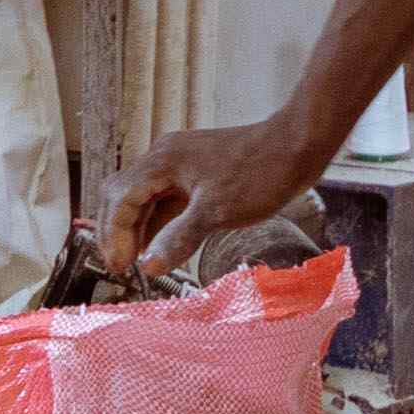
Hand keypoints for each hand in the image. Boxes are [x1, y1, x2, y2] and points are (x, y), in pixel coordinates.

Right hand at [104, 116, 326, 280]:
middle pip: (124, 194)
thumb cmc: (260, 174)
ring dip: (137, 227)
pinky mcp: (196, 172)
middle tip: (121, 265)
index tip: (120, 267)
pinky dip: (158, 220)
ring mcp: (180, 163)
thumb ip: (178, 238)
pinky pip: (166, 197)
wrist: (298, 146)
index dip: (115, 236)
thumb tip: (149, 267)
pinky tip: (161, 243)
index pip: (121, 199)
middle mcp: (165, 157)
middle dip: (117, 230)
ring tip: (137, 260)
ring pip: (144, 196)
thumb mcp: (217, 212)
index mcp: (162, 161)